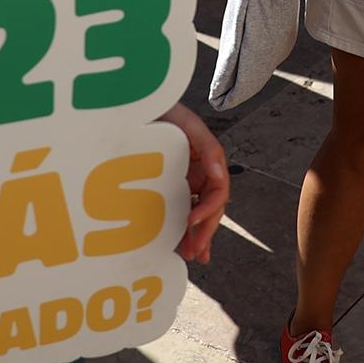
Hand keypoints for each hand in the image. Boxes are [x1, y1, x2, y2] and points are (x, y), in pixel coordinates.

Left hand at [158, 104, 229, 261]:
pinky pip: (178, 211)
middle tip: (196, 252)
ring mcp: (185, 182)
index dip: (209, 209)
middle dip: (205, 231)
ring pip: (197, 214)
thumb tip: (222, 176)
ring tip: (192, 255)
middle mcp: (200, 174)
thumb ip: (209, 148)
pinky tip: (179, 245)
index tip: (192, 220)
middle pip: (210, 209)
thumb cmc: (167, 112)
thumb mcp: (190, 124)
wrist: (141, 106)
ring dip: (196, 235)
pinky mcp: (168, 187)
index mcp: (209, 162)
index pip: (218, 192)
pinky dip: (181, 229)